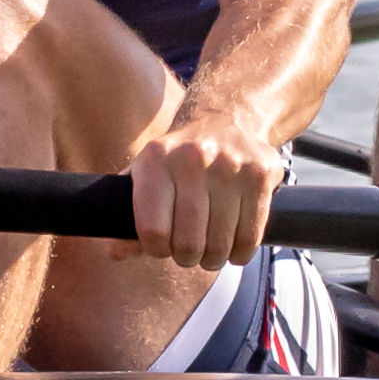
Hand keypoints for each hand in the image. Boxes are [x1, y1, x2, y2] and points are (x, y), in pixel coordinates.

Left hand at [129, 84, 290, 266]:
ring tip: (210, 251)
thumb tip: (117, 251)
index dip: (156, 249)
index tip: (161, 247)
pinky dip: (241, 252)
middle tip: (189, 252)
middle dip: (187, 257)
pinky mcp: (260, 173)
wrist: (225, 121)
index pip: (152, 230)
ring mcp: (231, 164)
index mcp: (155, 159)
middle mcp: (193, 157)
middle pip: (189, 241)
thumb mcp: (144, 179)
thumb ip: (123, 217)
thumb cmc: (177, 163)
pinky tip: (234, 246)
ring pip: (221, 242)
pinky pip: (251, 235)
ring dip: (214, 258)